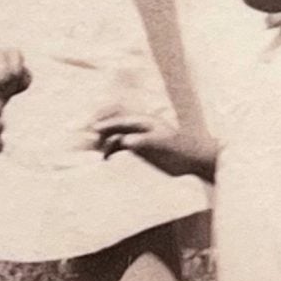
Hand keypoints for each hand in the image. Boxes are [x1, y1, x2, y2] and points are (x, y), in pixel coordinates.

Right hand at [94, 114, 216, 180]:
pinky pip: (120, 147)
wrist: (193, 159)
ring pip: (115, 136)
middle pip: (114, 126)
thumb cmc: (180, 149)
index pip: (120, 121)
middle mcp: (138, 127)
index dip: (106, 124)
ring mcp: (138, 137)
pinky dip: (110, 151)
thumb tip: (126, 141)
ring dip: (103, 142)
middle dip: (100, 130)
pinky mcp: (139, 148)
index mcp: (144, 121)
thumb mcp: (162, 144)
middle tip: (87, 140)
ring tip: (93, 153)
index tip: (93, 129)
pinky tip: (105, 160)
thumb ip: (144, 142)